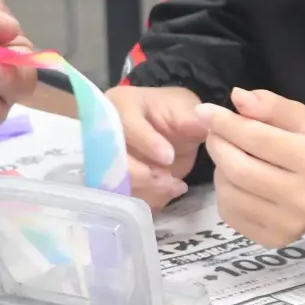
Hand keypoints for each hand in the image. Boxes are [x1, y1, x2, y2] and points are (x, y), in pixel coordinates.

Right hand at [110, 85, 206, 208]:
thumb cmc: (171, 112)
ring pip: (115, 183)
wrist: (162, 128)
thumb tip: (202, 128)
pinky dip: (145, 199)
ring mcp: (102, 158)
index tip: (169, 157)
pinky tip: (166, 193)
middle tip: (172, 181)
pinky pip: (123, 197)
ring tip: (175, 187)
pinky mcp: (111, 180)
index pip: (127, 124)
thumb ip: (189, 120)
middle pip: (112, 159)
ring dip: (147, 191)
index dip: (147, 142)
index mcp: (122, 104)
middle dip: (144, 175)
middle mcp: (102, 130)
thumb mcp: (183, 107)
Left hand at [196, 89, 304, 246]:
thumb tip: (236, 98)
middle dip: (218, 145)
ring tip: (230, 156)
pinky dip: (225, 193)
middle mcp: (302, 197)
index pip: (257, 139)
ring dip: (219, 169)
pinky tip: (236, 181)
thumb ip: (271, 105)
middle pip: (239, 168)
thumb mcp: (303, 118)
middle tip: (214, 133)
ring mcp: (287, 223)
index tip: (205, 111)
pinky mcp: (273, 239)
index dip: (225, 123)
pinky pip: (230, 213)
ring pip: (230, 192)